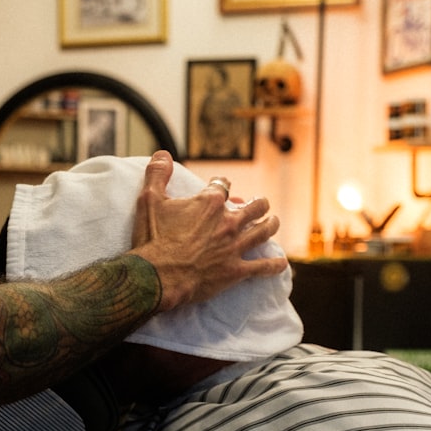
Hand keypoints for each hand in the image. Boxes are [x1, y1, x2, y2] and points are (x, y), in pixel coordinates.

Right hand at [129, 150, 286, 311]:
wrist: (157, 276)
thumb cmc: (153, 239)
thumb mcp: (149, 200)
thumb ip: (157, 174)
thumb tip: (162, 154)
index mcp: (210, 203)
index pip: (222, 186)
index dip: (222, 185)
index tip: (222, 186)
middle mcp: (228, 222)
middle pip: (254, 206)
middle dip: (258, 204)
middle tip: (260, 205)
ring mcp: (234, 246)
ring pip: (263, 231)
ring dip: (270, 225)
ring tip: (272, 222)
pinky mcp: (236, 270)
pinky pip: (262, 267)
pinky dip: (274, 265)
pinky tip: (281, 264)